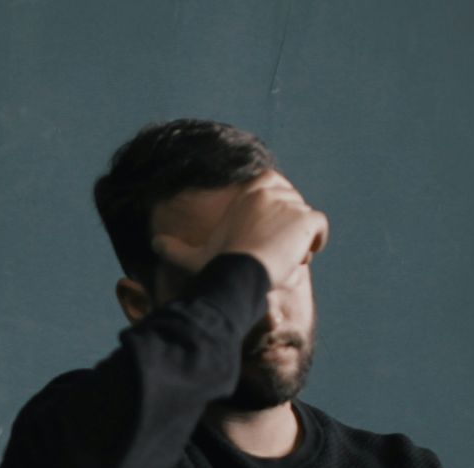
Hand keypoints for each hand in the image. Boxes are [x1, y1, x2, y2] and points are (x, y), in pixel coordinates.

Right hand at [150, 171, 328, 286]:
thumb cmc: (217, 265)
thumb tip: (153, 243)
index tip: (269, 232)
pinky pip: (320, 227)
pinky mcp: (306, 219)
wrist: (239, 273)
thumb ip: (174, 248)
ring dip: (300, 238)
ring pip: (305, 219)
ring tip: (285, 259)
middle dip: (288, 226)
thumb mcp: (193, 256)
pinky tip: (302, 256)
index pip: (274, 187)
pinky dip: (316, 241)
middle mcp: (271, 190)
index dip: (275, 210)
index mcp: (249, 191)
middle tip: (276, 251)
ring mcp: (290, 203)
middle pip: (292, 204)